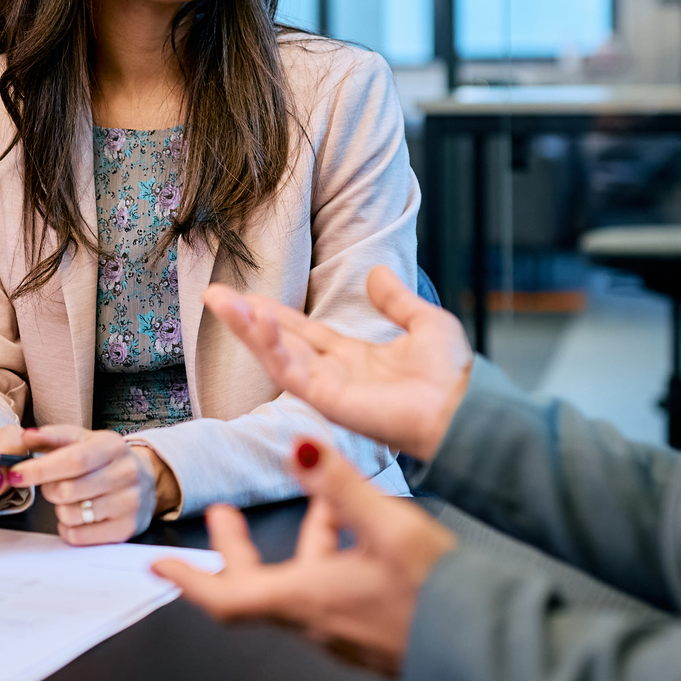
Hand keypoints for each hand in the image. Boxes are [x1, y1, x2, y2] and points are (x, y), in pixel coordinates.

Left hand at [10, 425, 172, 544]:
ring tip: (71, 499)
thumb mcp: (84, 439)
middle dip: (48, 489)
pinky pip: (79, 537)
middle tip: (53, 484)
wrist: (146, 481)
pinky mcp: (124, 529)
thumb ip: (53, 437)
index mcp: (112, 447)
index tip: (15, 474)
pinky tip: (79, 515)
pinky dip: (68, 527)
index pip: (73, 460)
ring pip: (70, 515)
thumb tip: (25, 436)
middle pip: (67, 490)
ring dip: (59, 509)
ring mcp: (128, 504)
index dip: (40, 469)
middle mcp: (125, 474)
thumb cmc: (105, 459)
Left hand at [152, 437, 455, 676]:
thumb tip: (300, 444)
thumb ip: (341, 484)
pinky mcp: (374, 633)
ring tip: (323, 499)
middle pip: (259, 587)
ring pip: (304, 583)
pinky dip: (333, 558)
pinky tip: (364, 531)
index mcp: (309, 599)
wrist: (493, 652)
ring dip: (303, 542)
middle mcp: (319, 622)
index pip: (227, 598)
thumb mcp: (390, 526)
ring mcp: (347, 632)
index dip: (189, 579)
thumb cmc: (442, 597)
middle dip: (239, 548)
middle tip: (226, 514)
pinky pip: (336, 593)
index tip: (160, 564)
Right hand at [203, 265, 472, 459]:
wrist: (466, 407)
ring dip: (249, 330)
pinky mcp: (329, 402)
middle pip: (279, 343)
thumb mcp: (424, 323)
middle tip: (214, 294)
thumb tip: (375, 272)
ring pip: (276, 357)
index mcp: (352, 359)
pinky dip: (271, 347)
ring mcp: (329, 391)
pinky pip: (292, 373)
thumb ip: (395, 301)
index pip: (302, 332)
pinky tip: (257, 322)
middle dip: (245, 319)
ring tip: (224, 302)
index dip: (272, 314)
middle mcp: (334, 376)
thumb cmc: (453, 376)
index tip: (243, 295)